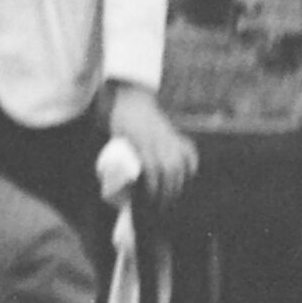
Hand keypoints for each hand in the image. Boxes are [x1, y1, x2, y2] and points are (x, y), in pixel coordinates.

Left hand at [103, 83, 194, 203]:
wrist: (128, 95)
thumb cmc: (116, 119)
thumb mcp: (111, 137)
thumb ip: (115, 157)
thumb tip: (115, 185)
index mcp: (140, 141)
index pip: (153, 169)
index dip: (153, 188)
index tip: (148, 201)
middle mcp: (157, 139)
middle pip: (170, 170)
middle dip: (167, 191)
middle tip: (159, 206)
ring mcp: (168, 135)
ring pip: (180, 163)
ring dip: (178, 183)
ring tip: (171, 197)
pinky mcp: (174, 133)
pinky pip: (188, 151)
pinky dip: (190, 164)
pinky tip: (186, 175)